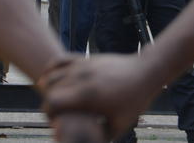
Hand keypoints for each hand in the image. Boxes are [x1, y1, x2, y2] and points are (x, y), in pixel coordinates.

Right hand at [39, 55, 156, 140]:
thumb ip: (101, 137)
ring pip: (53, 75)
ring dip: (48, 87)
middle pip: (50, 89)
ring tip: (53, 98)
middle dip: (48, 103)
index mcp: (87, 96)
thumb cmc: (133, 101)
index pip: (52, 102)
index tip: (54, 122)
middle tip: (55, 114)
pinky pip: (61, 60)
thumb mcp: (118, 125)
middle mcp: (81, 78)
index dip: (48, 114)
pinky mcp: (86, 58)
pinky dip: (52, 68)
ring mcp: (83, 66)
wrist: (145, 72)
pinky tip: (49, 76)